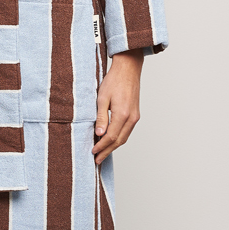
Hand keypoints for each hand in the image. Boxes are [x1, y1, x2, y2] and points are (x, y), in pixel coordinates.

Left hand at [92, 50, 142, 164]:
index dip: (101, 146)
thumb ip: (101, 117)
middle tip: (97, 160)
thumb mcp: (102, 98)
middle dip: (107, 151)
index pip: (111, 137)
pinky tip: (111, 141)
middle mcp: (131, 118)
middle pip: (119, 141)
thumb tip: (99, 134)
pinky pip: (127, 131)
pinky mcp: (135, 115)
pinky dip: (119, 139)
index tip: (93, 152)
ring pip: (124, 138)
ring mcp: (135, 117)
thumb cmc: (114, 81)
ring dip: (113, 147)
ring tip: (103, 153)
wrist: (128, 69)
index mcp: (122, 114)